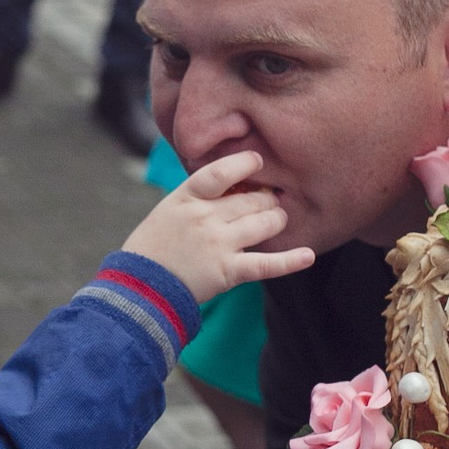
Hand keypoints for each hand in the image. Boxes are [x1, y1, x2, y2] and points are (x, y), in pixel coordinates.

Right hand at [121, 148, 315, 303]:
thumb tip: (233, 184)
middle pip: (252, 199)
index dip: (245, 162)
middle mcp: (204, 217)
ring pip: (264, 223)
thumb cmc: (152, 248)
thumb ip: (197, 197)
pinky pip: (266, 264)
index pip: (221, 171)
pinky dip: (290, 261)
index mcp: (186, 198)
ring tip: (275, 221)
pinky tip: (308, 255)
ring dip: (276, 221)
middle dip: (267, 199)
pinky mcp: (227, 272)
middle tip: (269, 202)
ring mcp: (217, 244)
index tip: (258, 160)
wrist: (139, 288)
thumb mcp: (168, 210)